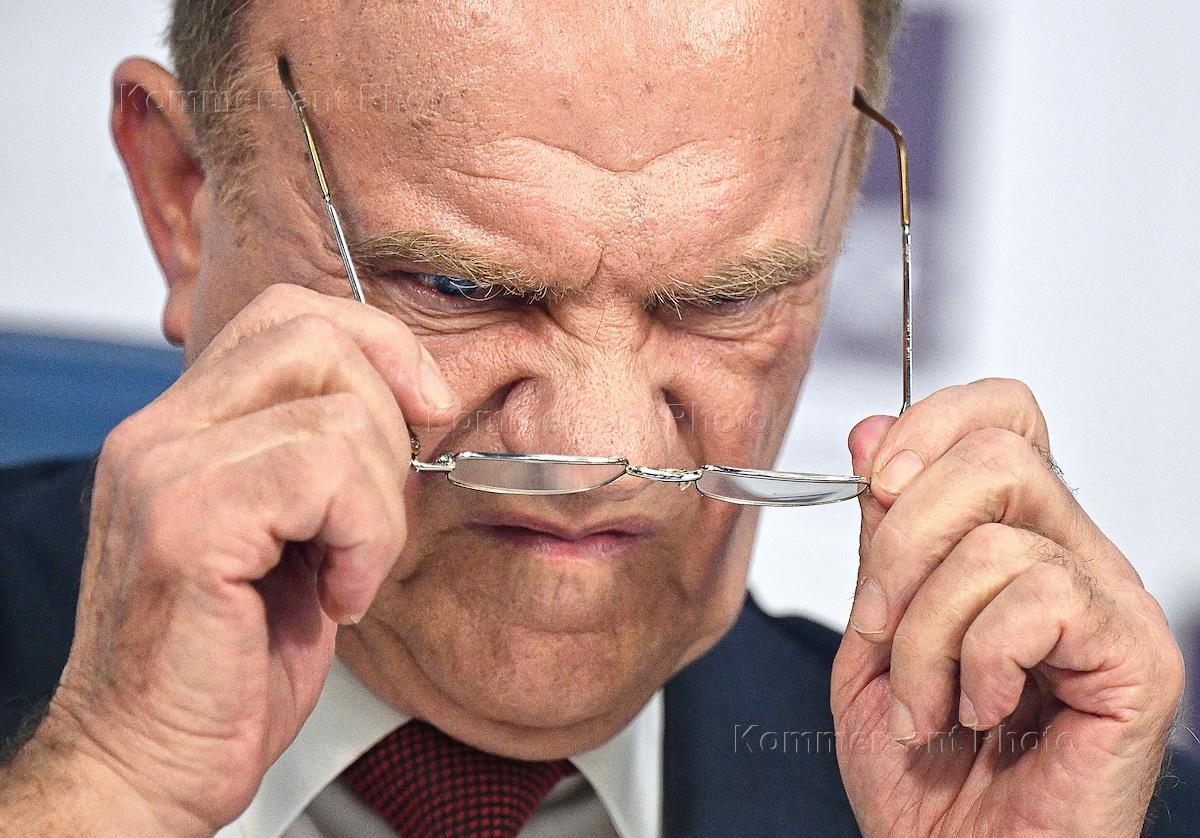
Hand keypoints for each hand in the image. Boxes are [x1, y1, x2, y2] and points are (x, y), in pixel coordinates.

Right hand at [6, 284, 457, 834]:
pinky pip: (330, 474)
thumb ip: (319, 457)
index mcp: (184, 428)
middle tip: (375, 517)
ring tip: (346, 573)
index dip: (377, 344)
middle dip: (391, 421)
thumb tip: (411, 398)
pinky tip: (337, 599)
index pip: (290, 316)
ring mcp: (166, 470)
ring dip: (381, 508)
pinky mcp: (189, 523)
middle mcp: (161, 433)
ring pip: (342, 413)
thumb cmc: (232, 663)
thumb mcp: (290, 537)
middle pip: (317, 336)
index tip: (426, 410)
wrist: (152, 765)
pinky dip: (365, 542)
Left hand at [831, 378, 1183, 836]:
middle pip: (995, 455)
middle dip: (903, 541)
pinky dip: (980, 660)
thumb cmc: (919, 770)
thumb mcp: (874, 632)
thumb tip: (871, 431)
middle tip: (880, 625)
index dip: (928, 425)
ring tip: (925, 703)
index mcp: (1012, 537)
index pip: (1000, 416)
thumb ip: (880, 535)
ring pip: (997, 539)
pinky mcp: (1137, 659)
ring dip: (925, 634)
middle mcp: (1071, 556)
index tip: (873, 483)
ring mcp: (1111, 604)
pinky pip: (1041, 597)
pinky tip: (982, 711)